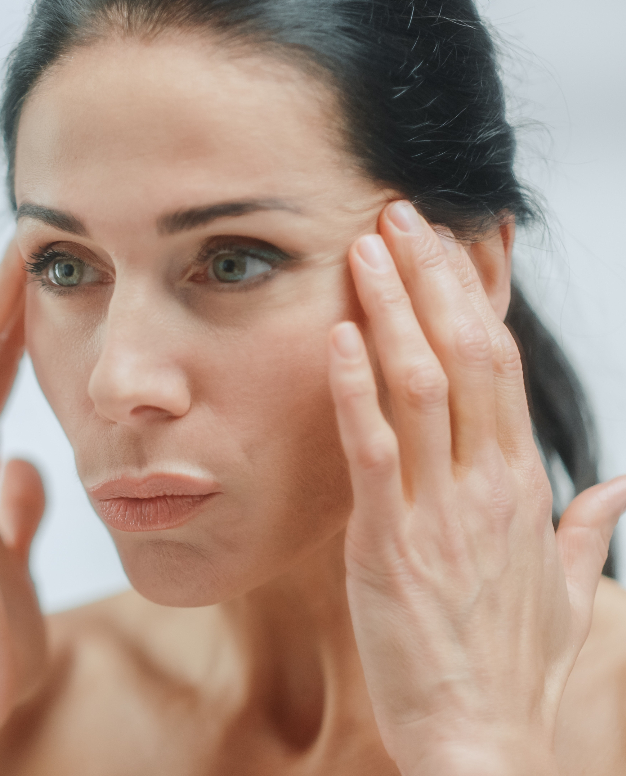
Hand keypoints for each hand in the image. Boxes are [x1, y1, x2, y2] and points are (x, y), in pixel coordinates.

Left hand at [328, 200, 625, 775]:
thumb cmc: (513, 666)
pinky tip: (339, 336)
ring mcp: (441, 512)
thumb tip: (615, 488)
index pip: (500, 368)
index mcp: (521, 487)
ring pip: (422, 386)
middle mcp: (489, 486)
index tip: (449, 244)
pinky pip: (373, 451)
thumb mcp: (565, 592)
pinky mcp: (390, 544)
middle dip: (432, 279)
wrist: (485, 741)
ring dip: (394, 310)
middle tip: (397, 214)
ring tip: (367, 246)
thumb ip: (585, 531)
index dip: (473, 299)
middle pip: (467, 356)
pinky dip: (355, 390)